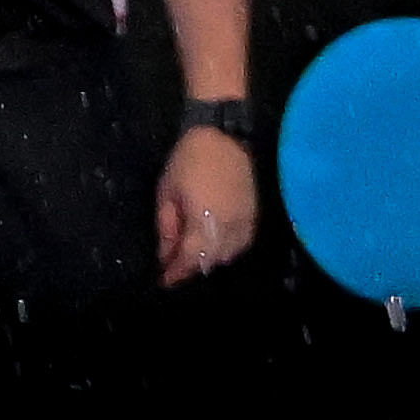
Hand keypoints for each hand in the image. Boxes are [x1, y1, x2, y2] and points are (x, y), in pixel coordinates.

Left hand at [156, 123, 262, 284]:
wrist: (226, 137)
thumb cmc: (188, 161)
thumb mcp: (167, 192)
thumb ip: (166, 226)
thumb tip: (164, 254)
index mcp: (204, 221)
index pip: (190, 258)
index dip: (176, 273)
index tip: (164, 282)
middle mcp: (229, 228)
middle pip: (210, 261)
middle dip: (191, 268)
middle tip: (173, 269)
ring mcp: (246, 224)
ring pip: (228, 256)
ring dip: (209, 260)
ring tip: (190, 258)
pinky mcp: (255, 217)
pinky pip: (241, 245)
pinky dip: (226, 250)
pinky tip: (213, 246)